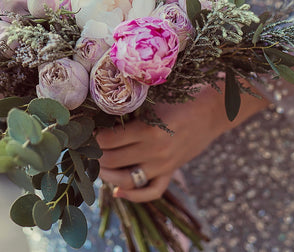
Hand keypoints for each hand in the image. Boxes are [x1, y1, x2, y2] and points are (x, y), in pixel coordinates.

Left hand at [95, 83, 269, 201]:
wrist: (210, 111)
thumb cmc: (180, 97)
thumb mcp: (154, 99)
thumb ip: (131, 107)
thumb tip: (102, 110)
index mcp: (148, 129)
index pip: (109, 139)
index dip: (92, 136)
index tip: (83, 130)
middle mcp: (154, 151)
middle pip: (113, 160)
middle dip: (94, 154)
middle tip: (84, 146)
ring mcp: (163, 165)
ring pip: (126, 179)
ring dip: (106, 175)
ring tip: (95, 164)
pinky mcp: (170, 172)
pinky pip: (150, 191)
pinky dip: (132, 196)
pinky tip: (117, 191)